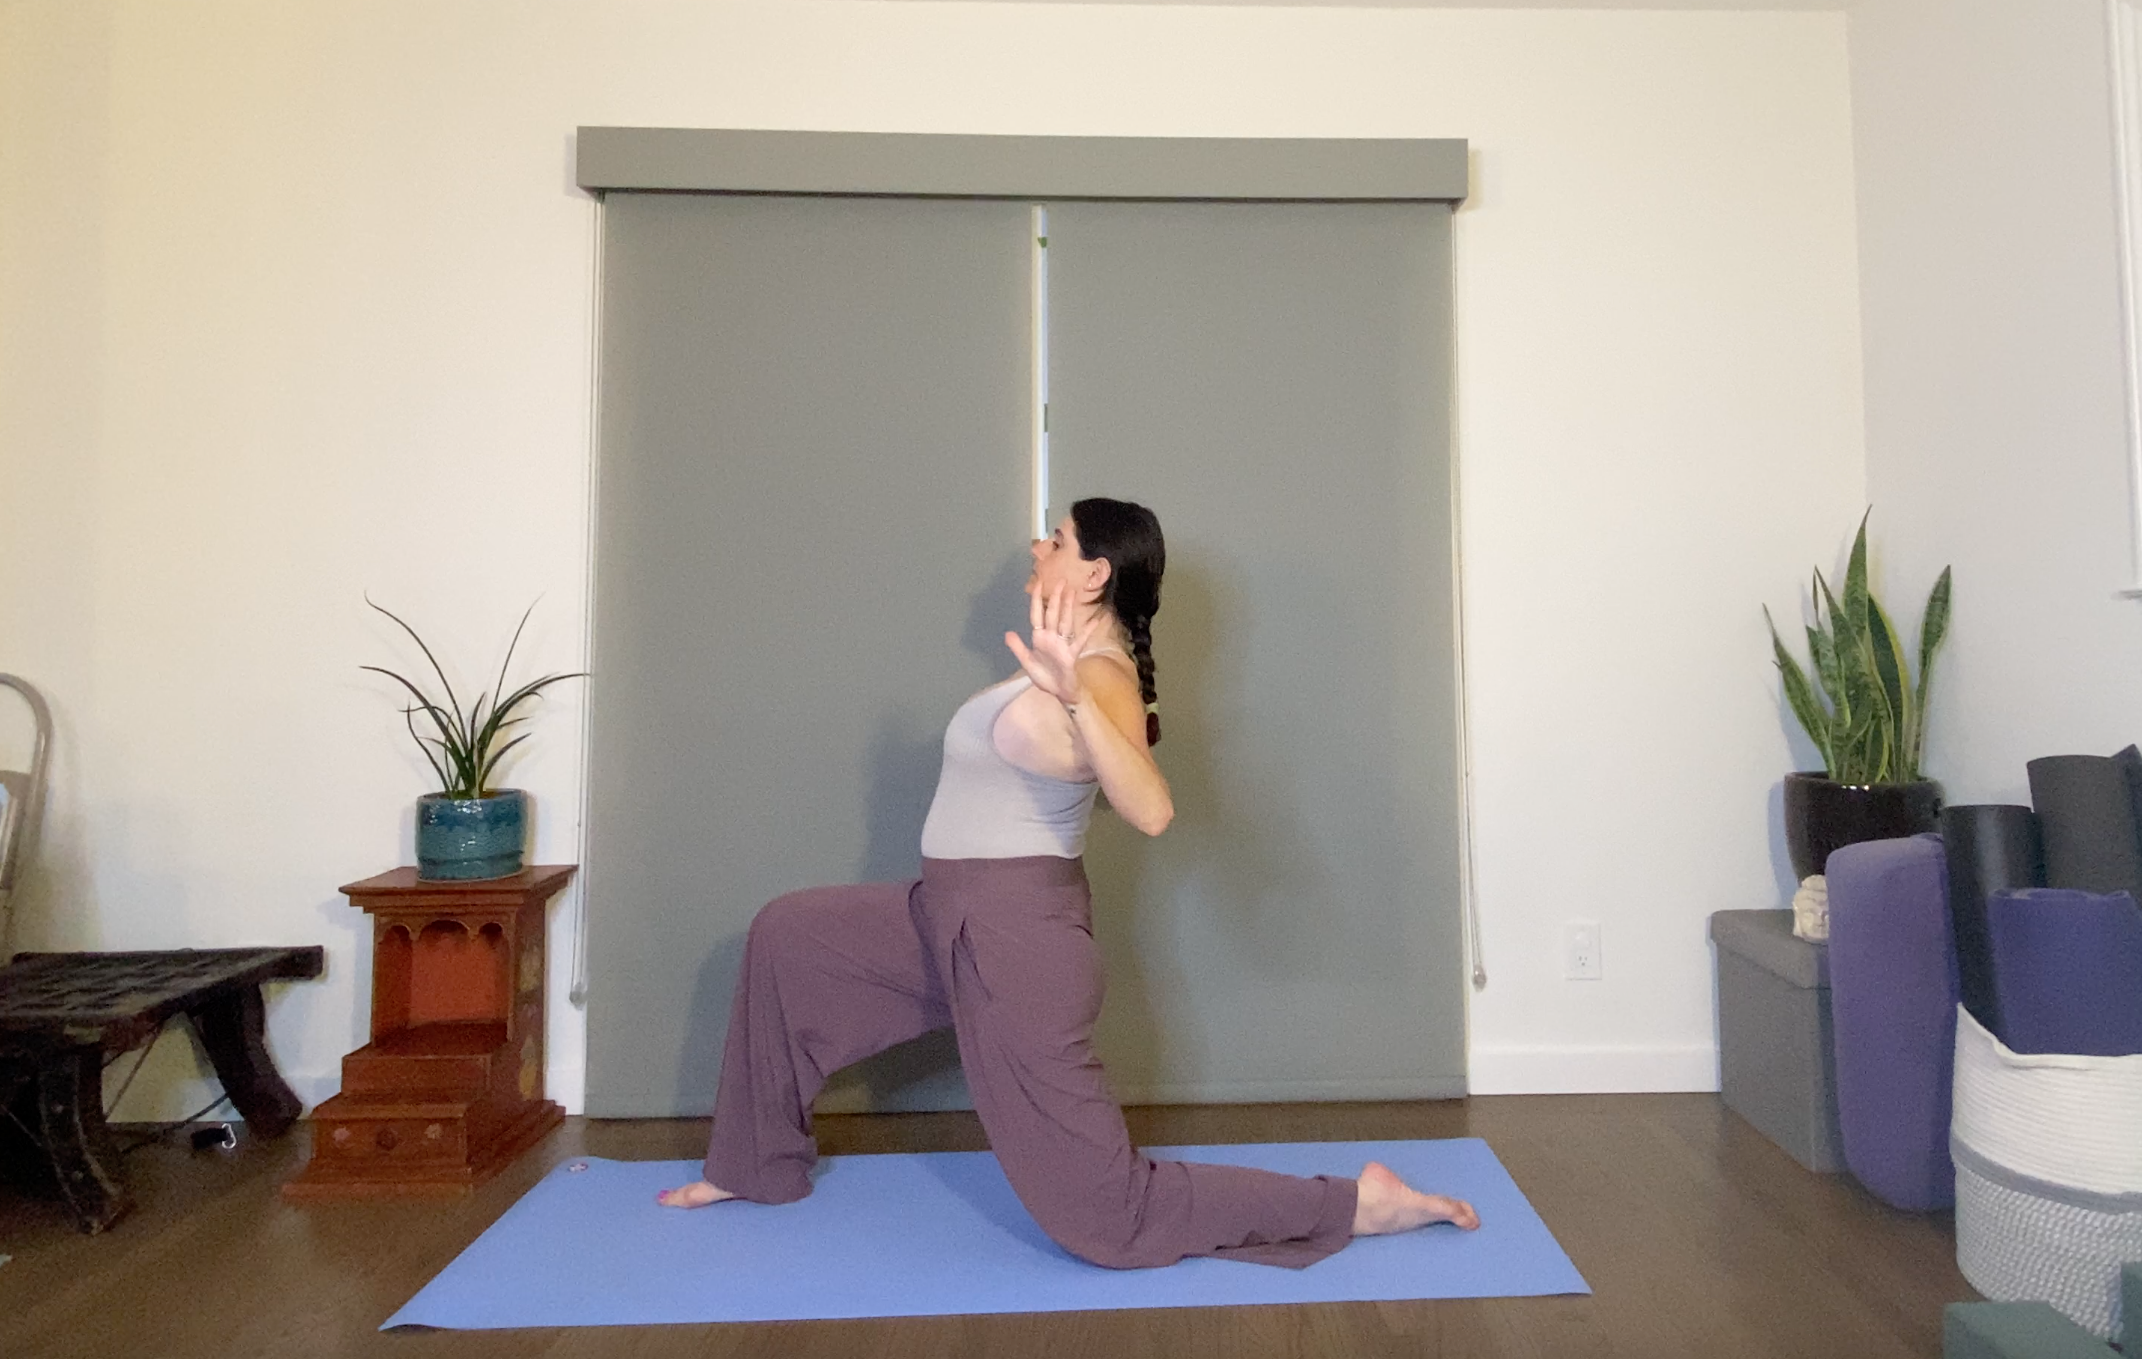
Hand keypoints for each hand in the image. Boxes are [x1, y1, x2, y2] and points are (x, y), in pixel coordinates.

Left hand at [1004, 581, 1103, 705]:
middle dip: (1056, 598)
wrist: (1059, 692)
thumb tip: (1008, 633)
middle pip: (1053, 614)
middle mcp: (1051, 637)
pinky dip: (1088, 630)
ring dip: (1069, 608)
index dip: (1037, 600)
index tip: (1039, 583)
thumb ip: (1018, 648)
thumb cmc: (1045, 676)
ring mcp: (1062, 644)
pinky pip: (1080, 640)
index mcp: (1039, 638)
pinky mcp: (1071, 654)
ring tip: (1072, 593)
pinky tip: (1096, 620)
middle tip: (1062, 581)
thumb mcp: (1027, 663)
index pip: (1037, 615)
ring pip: (1065, 622)